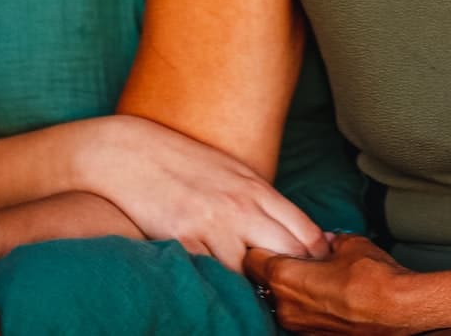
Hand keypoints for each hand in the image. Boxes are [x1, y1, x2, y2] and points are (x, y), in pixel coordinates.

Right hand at [86, 115, 327, 271]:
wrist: (131, 153)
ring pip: (251, 274)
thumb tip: (290, 231)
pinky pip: (213, 276)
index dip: (318, 259)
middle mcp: (240, 208)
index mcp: (257, 189)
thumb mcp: (233, 172)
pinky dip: (222, 286)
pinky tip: (226, 292)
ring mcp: (212, 226)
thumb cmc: (183, 161)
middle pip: (289, 255)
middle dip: (296, 278)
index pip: (305, 232)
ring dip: (257, 288)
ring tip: (261, 298)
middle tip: (297, 294)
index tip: (319, 274)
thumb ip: (261, 200)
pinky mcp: (183, 241)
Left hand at [244, 235, 424, 335]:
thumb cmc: (374, 277)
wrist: (400, 312)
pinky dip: (306, 307)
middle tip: (295, 258)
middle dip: (275, 270)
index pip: (251, 260)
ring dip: (291, 291)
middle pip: (263, 284)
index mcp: (284, 278)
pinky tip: (326, 298)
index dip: (260, 248)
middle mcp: (284, 307)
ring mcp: (298, 327)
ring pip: (281, 303)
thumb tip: (327, 241)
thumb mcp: (350, 245)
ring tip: (315, 279)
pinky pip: (300, 318)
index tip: (269, 241)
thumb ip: (330, 241)